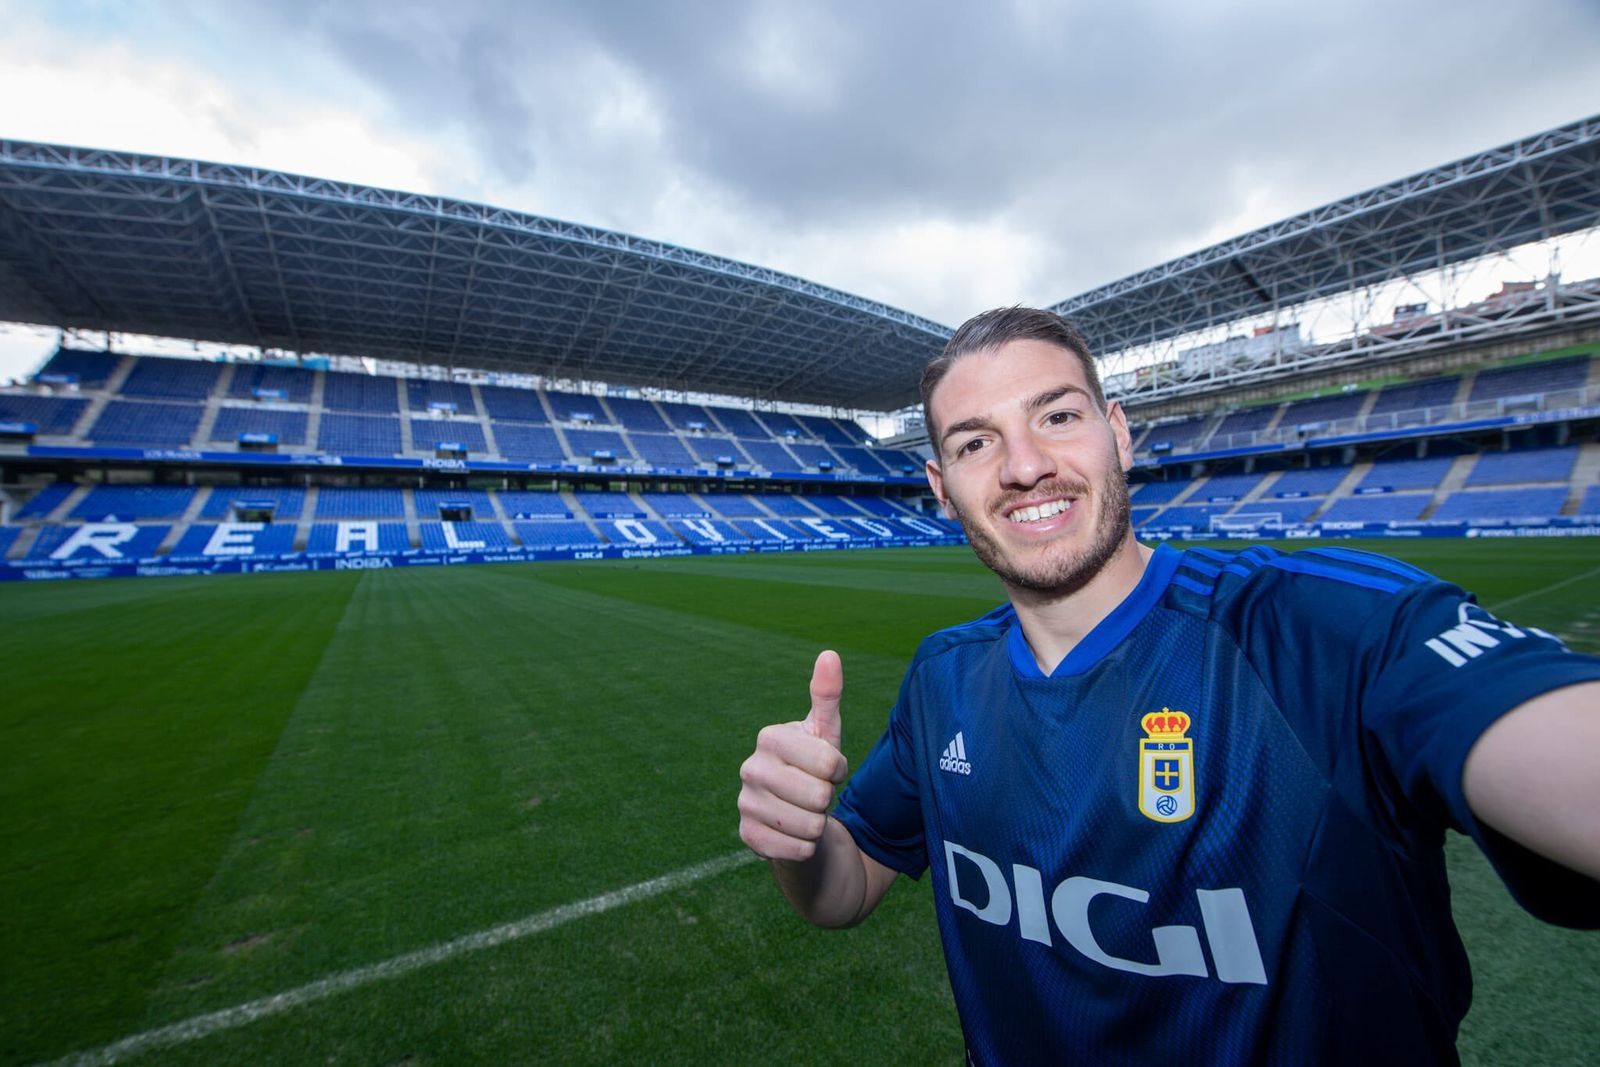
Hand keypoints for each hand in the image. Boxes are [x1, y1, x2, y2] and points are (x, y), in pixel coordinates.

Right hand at [738, 650, 848, 861]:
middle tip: (815, 793)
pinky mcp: (748, 837)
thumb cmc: (815, 769)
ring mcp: (745, 804)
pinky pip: (797, 849)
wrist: (798, 818)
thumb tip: (830, 654)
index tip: (826, 770)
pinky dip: (806, 847)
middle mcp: (750, 769)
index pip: (828, 764)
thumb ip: (827, 695)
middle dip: (827, 799)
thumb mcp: (826, 733)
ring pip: (810, 826)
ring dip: (818, 825)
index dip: (838, 771)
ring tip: (806, 813)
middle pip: (819, 796)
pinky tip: (795, 835)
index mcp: (769, 737)